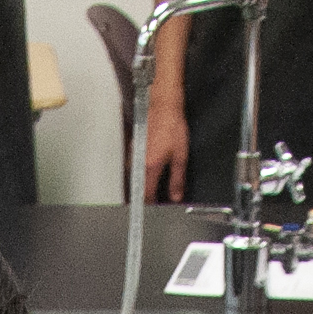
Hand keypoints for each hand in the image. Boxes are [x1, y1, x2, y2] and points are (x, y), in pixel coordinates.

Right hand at [143, 70, 194, 201]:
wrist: (162, 104)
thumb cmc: (171, 125)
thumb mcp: (180, 155)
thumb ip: (177, 179)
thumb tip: (176, 195)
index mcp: (150, 167)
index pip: (147, 195)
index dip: (151, 205)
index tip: (157, 209)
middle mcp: (137, 163)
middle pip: (137, 189)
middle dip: (144, 197)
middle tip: (153, 203)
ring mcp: (132, 155)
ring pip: (133, 178)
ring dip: (140, 186)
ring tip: (150, 190)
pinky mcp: (132, 147)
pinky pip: (133, 167)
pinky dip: (139, 174)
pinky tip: (147, 172)